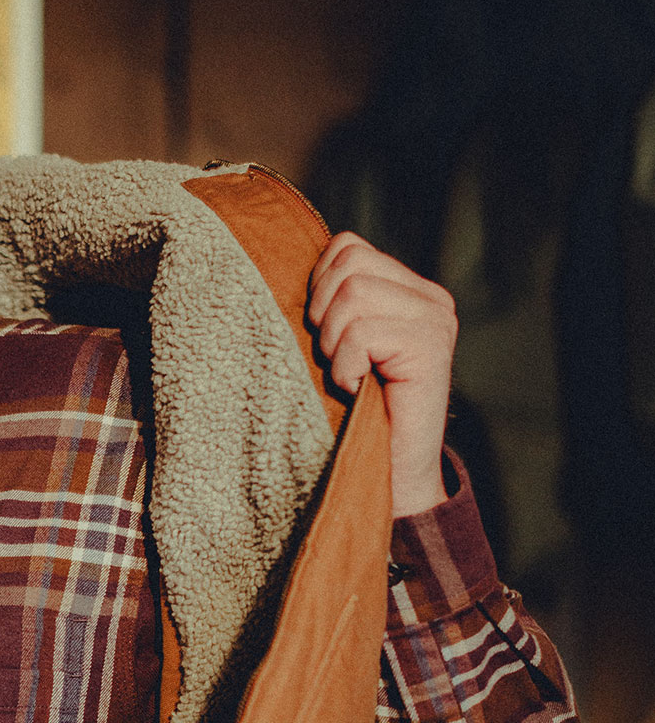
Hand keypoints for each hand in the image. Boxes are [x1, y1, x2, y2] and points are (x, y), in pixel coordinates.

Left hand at [306, 232, 456, 518]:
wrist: (386, 475)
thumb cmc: (350, 415)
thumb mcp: (336, 348)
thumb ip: (331, 304)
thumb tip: (286, 268)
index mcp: (408, 289)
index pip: (346, 247)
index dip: (318, 287)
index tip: (324, 336)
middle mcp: (430, 298)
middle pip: (348, 264)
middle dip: (323, 315)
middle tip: (336, 360)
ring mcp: (436, 319)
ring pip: (353, 294)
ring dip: (334, 345)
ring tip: (350, 377)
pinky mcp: (431, 345)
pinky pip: (363, 332)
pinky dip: (346, 366)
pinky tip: (358, 390)